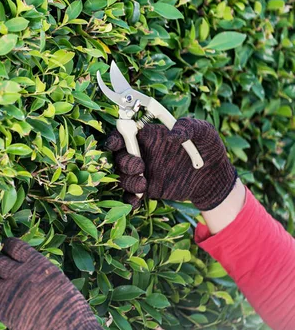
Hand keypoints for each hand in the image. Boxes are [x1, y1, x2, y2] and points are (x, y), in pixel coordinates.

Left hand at [0, 238, 108, 329]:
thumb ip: (38, 269)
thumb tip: (26, 265)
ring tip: (5, 291)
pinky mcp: (2, 311)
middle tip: (4, 273)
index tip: (8, 253)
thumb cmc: (70, 307)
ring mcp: (8, 292)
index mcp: (35, 263)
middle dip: (0, 266)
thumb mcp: (57, 278)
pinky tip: (4, 306)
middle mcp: (19, 273)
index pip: (12, 245)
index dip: (9, 248)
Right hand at [106, 117, 236, 209]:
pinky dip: (129, 200)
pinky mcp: (148, 189)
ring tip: (144, 185)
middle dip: (124, 162)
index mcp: (149, 136)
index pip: (123, 134)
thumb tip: (171, 135)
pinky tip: (136, 202)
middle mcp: (142, 154)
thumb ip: (188, 126)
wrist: (213, 177)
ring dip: (128, 182)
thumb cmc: (208, 148)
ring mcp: (144, 173)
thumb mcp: (203, 131)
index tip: (116, 144)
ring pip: (123, 177)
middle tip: (140, 167)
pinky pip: (131, 195)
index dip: (115, 138)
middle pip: (119, 157)